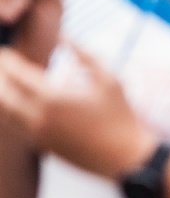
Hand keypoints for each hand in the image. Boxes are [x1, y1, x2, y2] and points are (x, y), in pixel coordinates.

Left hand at [0, 43, 157, 178]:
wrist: (129, 160)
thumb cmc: (123, 119)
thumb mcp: (110, 81)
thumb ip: (85, 55)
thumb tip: (65, 36)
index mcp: (53, 98)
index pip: (15, 74)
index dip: (7, 60)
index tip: (6, 52)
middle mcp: (39, 118)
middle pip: (1, 94)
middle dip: (0, 77)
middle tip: (3, 66)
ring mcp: (39, 135)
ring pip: (4, 113)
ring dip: (2, 97)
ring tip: (6, 85)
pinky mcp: (44, 147)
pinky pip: (16, 127)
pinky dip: (11, 114)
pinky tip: (18, 105)